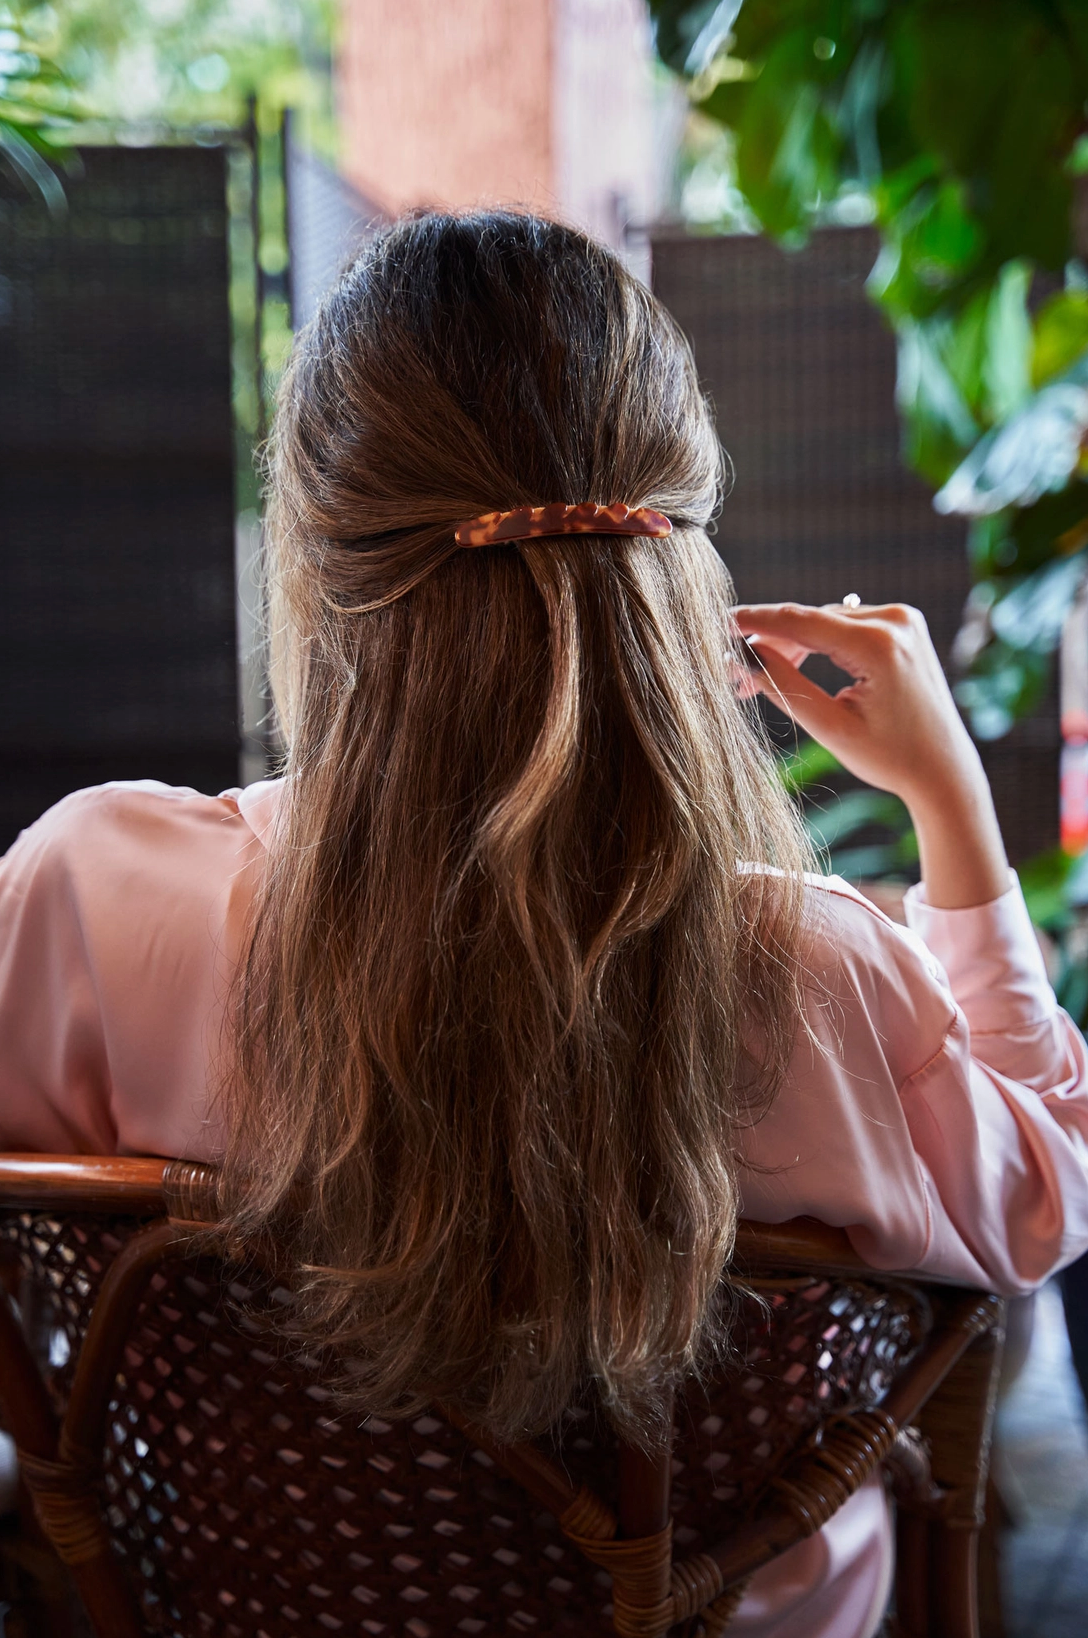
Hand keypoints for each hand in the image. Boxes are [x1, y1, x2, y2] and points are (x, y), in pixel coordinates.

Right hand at [734, 601, 1009, 908]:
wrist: (944, 769)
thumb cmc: (890, 757)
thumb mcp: (830, 727)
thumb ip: (786, 687)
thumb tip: (745, 657)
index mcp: (879, 645)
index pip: (802, 621)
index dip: (756, 621)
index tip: (719, 623)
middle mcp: (895, 621)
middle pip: (811, 620)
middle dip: (769, 643)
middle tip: (732, 673)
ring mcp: (903, 620)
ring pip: (825, 622)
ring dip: (790, 645)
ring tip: (756, 677)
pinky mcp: (903, 628)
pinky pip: (845, 627)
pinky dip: (817, 644)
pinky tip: (791, 664)